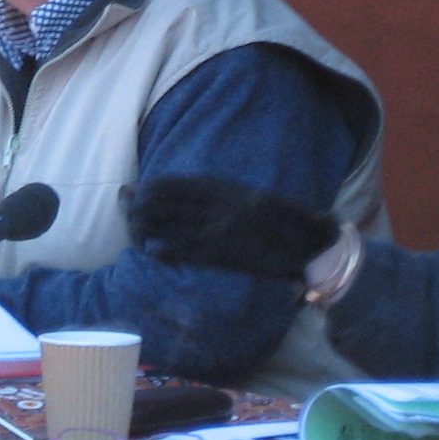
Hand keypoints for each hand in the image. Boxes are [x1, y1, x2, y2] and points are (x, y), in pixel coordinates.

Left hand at [126, 176, 340, 280]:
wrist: (310, 245)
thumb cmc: (286, 220)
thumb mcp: (256, 197)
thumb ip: (227, 194)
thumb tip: (197, 190)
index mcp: (229, 189)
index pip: (182, 184)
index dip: (157, 186)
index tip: (140, 186)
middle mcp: (221, 207)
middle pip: (170, 203)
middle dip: (145, 205)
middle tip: (128, 207)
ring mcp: (221, 231)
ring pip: (173, 226)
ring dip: (150, 228)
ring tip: (134, 228)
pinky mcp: (224, 254)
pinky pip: (187, 252)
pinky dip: (168, 252)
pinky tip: (153, 253)